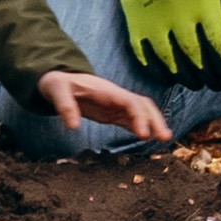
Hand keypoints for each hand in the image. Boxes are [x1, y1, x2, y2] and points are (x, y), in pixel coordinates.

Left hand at [40, 69, 172, 143]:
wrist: (59, 80)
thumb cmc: (58, 84)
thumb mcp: (55, 91)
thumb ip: (64, 106)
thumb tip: (74, 127)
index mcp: (106, 91)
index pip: (129, 102)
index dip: (139, 116)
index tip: (144, 134)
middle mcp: (116, 97)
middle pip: (143, 105)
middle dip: (156, 119)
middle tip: (165, 138)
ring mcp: (116, 105)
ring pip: (142, 112)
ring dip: (154, 124)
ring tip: (165, 140)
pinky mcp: (114, 113)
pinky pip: (133, 120)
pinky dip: (143, 128)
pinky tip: (150, 139)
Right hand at [115, 0, 220, 76]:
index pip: (218, 45)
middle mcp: (177, 9)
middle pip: (195, 58)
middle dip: (209, 77)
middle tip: (217, 85)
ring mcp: (153, 16)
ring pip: (170, 61)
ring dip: (185, 78)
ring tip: (196, 83)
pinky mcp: (135, 19)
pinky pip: (144, 54)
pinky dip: (158, 70)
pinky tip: (170, 76)